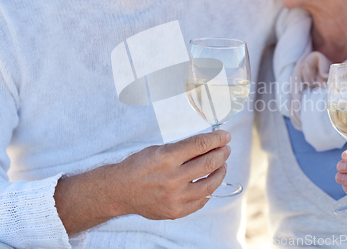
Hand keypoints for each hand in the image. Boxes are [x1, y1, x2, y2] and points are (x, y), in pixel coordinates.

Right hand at [112, 130, 231, 219]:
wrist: (120, 191)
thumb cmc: (139, 166)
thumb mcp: (158, 150)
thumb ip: (182, 148)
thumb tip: (207, 144)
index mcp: (166, 157)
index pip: (200, 145)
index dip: (217, 139)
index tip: (225, 136)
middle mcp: (172, 178)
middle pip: (209, 163)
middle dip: (222, 153)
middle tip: (225, 149)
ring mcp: (175, 197)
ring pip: (210, 184)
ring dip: (220, 172)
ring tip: (222, 165)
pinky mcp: (176, 211)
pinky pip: (201, 201)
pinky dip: (208, 190)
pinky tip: (209, 183)